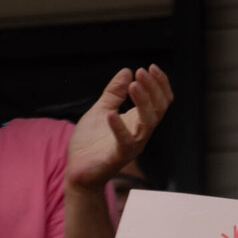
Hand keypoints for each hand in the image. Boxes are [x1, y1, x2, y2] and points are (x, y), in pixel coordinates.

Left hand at [66, 66, 171, 191]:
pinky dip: (119, 127)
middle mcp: (140, 132)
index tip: (150, 67)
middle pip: (158, 109)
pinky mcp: (119, 156)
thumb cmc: (90, 143)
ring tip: (134, 85)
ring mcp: (132, 145)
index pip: (160, 101)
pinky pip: (126, 142)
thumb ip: (114, 93)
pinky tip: (111, 114)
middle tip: (142, 71)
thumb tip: (126, 71)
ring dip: (143, 102)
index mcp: (138, 121)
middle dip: (153, 88)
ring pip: (148, 122)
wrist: (77, 170)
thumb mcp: (101, 110)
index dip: (160, 84)